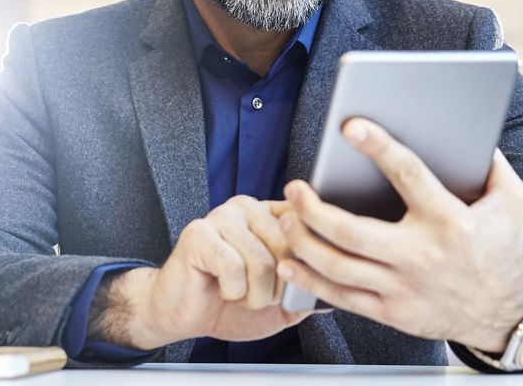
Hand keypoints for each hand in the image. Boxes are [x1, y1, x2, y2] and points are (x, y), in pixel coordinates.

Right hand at [106, 195, 313, 348]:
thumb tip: (340, 293)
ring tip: (240, 294)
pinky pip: (234, 267)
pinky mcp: (199, 233)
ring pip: (263, 260)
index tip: (296, 277)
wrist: (182, 313)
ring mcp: (222, 216)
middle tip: (259, 295)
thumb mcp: (279, 301)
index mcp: (270, 215)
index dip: (308, 258)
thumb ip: (307, 290)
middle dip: (279, 285)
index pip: (306, 223)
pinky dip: (233, 291)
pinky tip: (221, 289)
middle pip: (289, 245)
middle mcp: (248, 208)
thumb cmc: (228, 302)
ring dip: (255, 294)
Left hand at [277, 118, 522, 352]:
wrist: (504, 315)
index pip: (408, 175)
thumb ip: (494, 165)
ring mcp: (403, 288)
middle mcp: (422, 255)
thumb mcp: (512, 202)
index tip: (350, 127)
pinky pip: (342, 297)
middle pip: (352, 231)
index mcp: (449, 220)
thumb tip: (474, 131)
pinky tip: (291, 261)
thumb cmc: (502, 250)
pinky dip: (310, 280)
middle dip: (313, 209)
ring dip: (304, 241)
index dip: (378, 148)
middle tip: (295, 188)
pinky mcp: (392, 313)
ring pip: (338, 266)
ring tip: (287, 218)